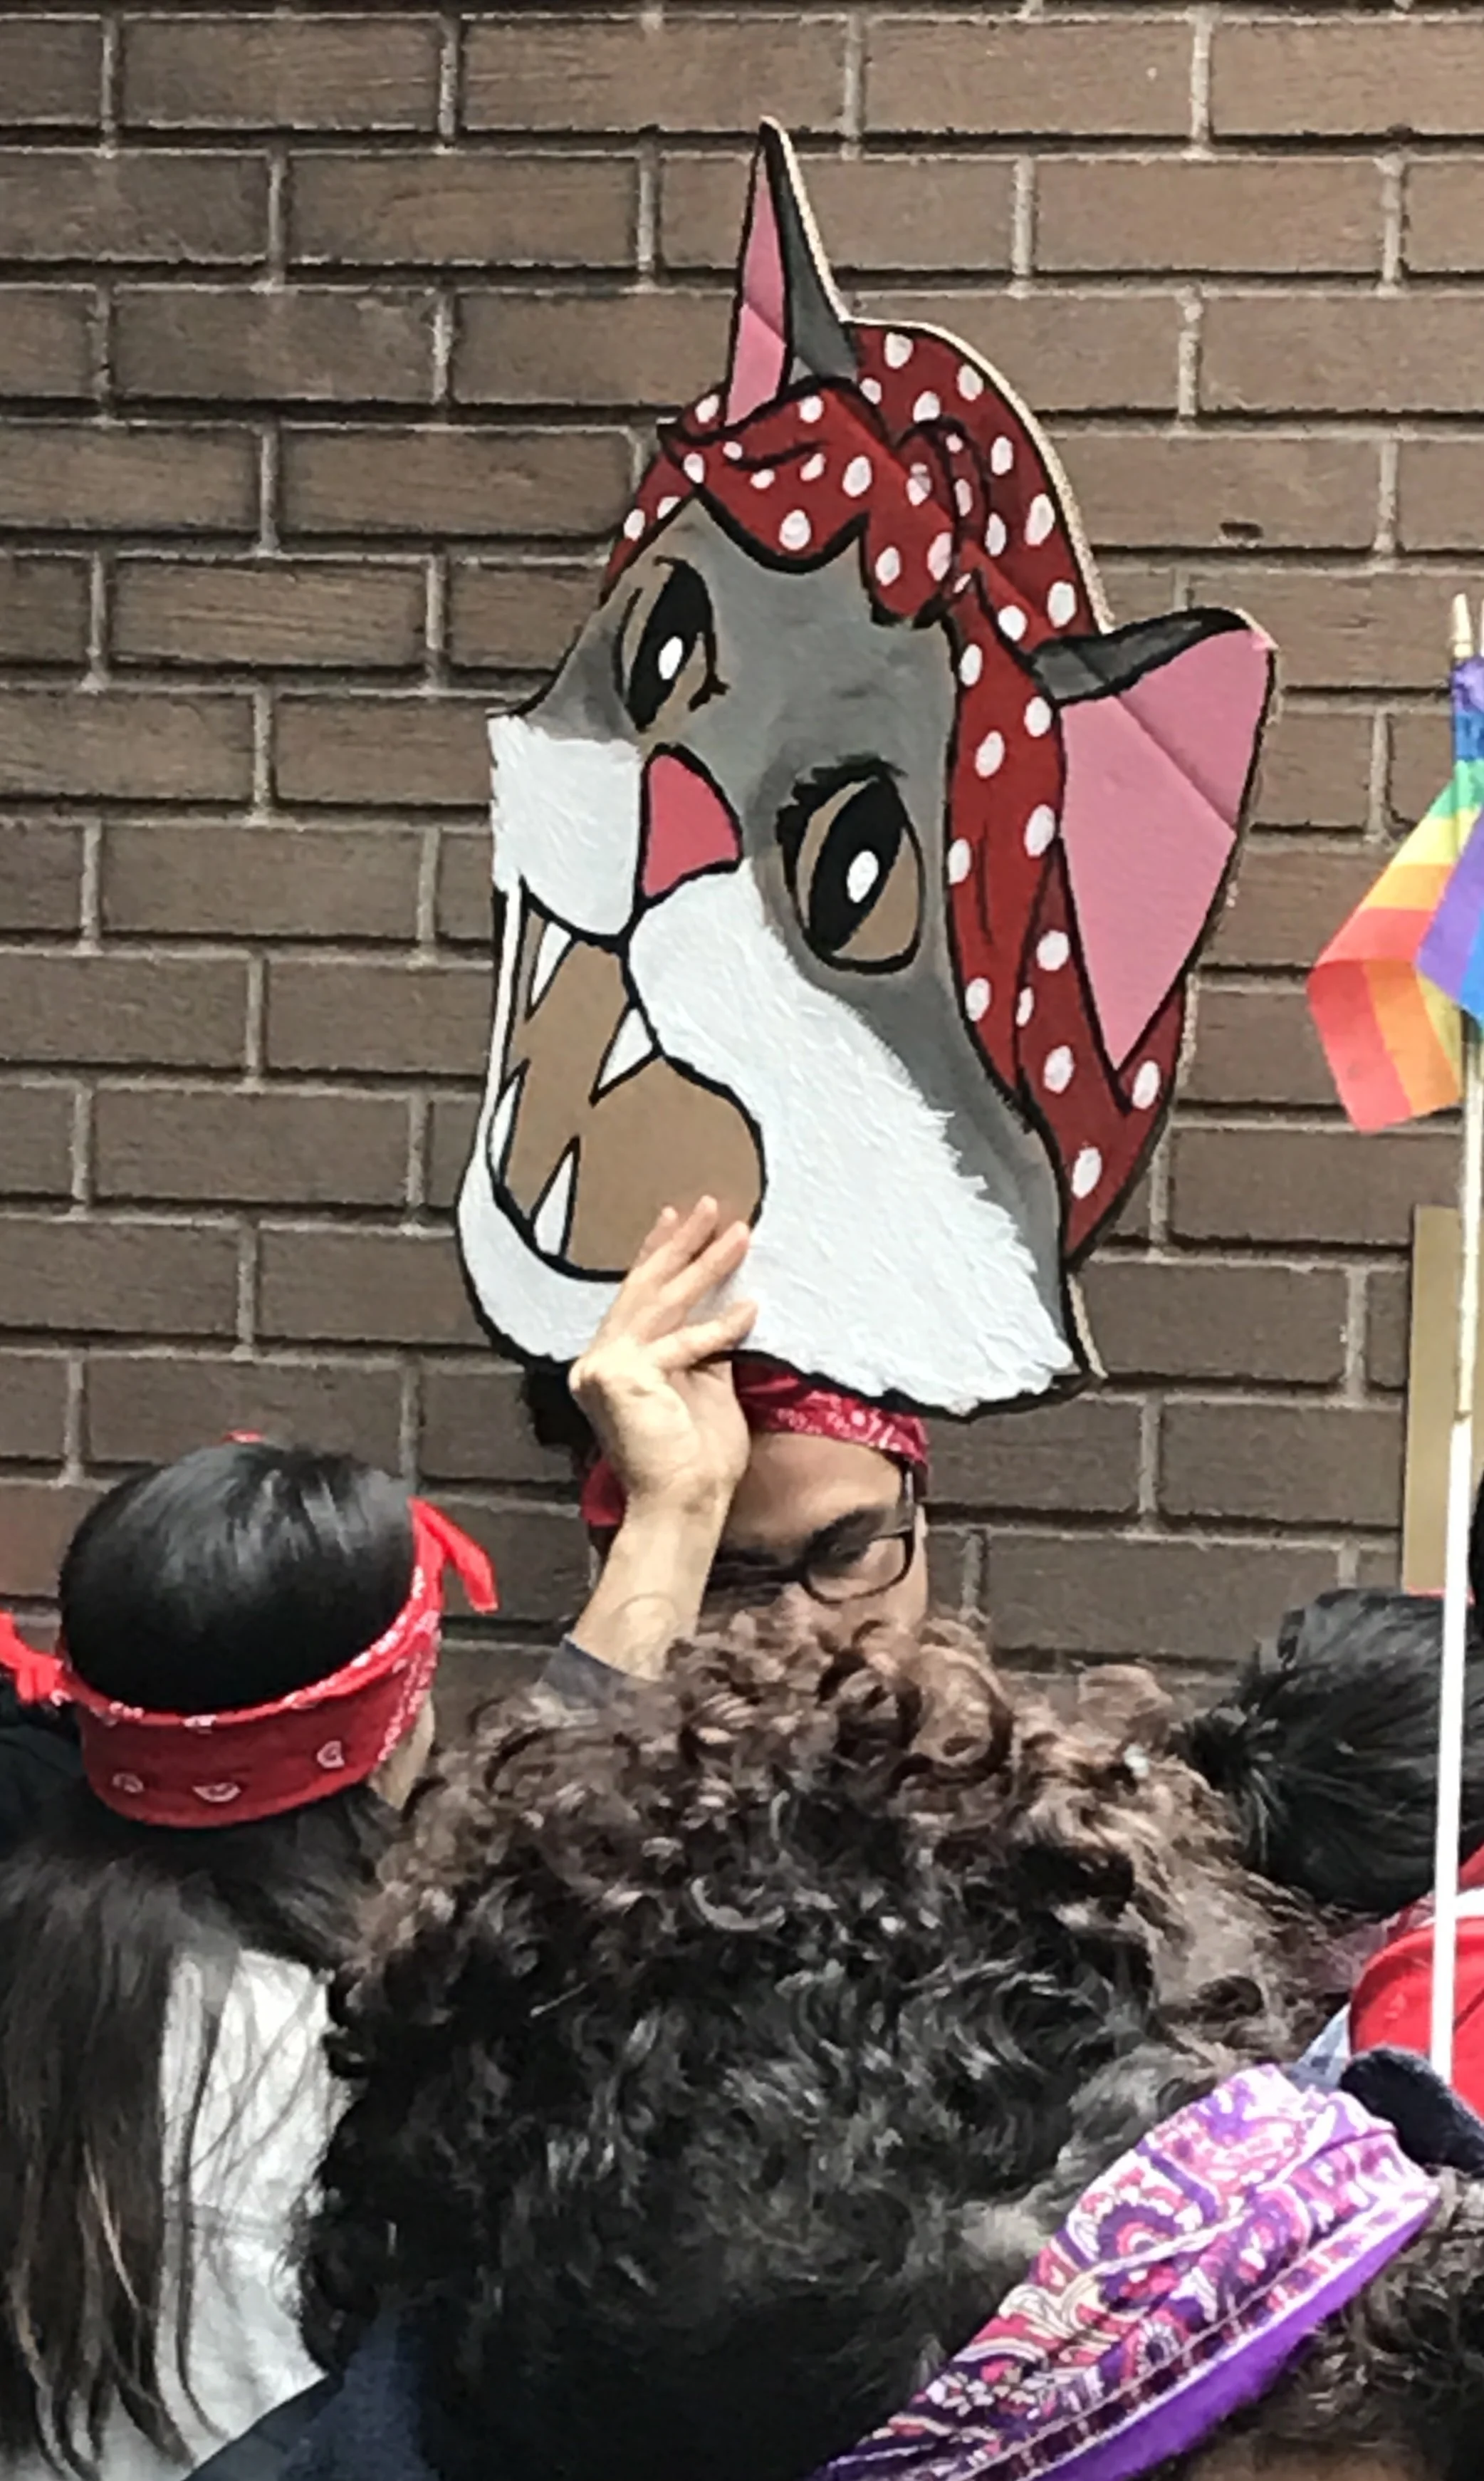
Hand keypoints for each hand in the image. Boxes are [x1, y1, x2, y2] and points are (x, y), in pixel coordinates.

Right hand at [570, 1198, 755, 1518]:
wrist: (683, 1505)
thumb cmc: (696, 1458)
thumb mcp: (704, 1387)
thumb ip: (702, 1347)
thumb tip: (725, 1308)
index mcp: (611, 1363)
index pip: (637, 1298)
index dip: (657, 1255)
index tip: (678, 1219)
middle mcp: (597, 1360)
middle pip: (643, 1290)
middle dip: (680, 1245)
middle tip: (710, 1206)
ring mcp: (604, 1367)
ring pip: (661, 1303)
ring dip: (704, 1265)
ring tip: (738, 1233)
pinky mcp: (622, 1376)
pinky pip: (680, 1343)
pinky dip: (719, 1327)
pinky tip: (750, 1309)